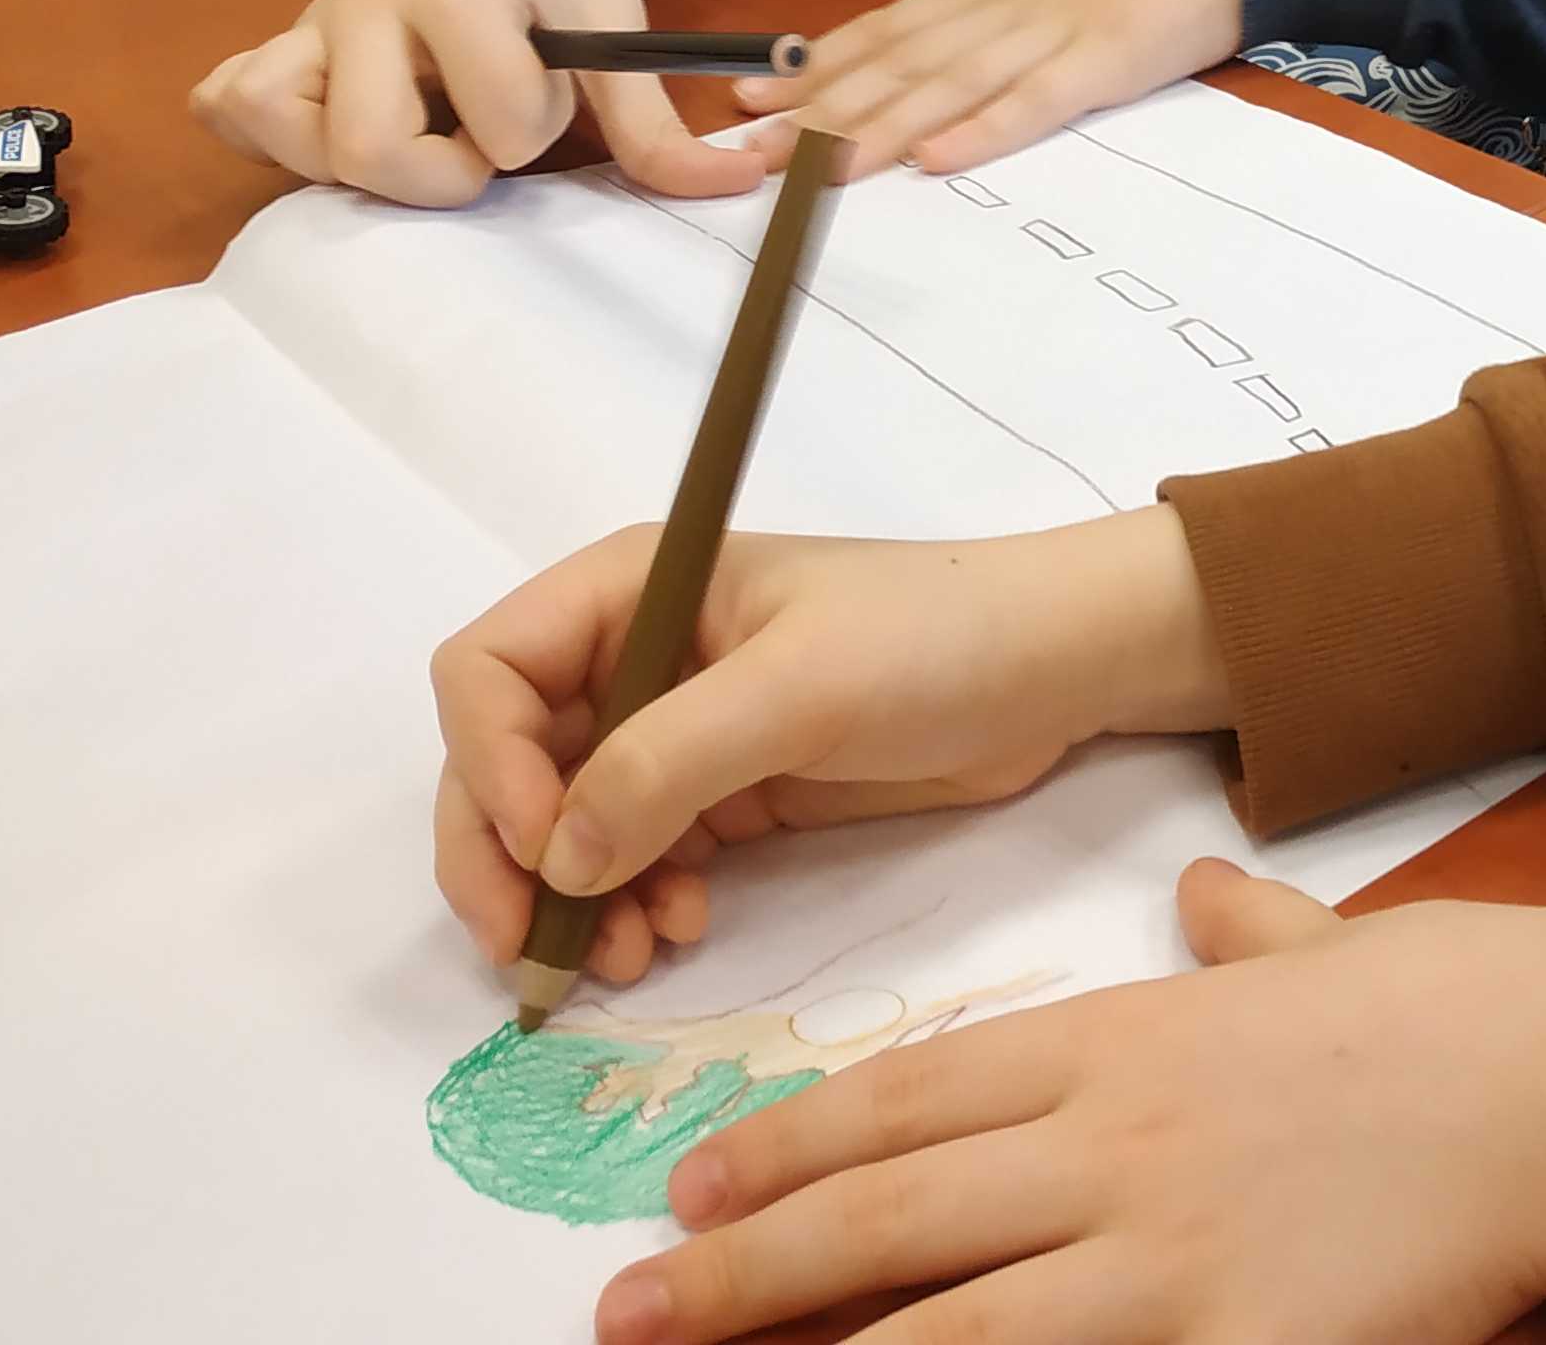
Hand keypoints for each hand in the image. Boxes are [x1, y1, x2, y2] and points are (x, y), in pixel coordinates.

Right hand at [191, 0, 761, 207]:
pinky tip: (328, 128)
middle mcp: (365, 6)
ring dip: (342, 160)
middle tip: (473, 142)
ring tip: (405, 136)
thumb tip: (735, 189)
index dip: (534, 128)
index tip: (549, 90)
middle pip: (364, 147)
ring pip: (271, 122)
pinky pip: (225, 101)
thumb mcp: (619, 20)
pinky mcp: (282, 44)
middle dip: (435, 172)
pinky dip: (265, 132)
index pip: (495, 124)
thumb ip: (653, 120)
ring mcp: (312, 26)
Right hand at [431, 511, 1234, 988]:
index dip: (490, 765)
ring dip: (573, 900)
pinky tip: (676, 931)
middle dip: (508, 859)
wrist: (1058, 671)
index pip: (486, 672)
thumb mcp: (799, 689)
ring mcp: (676, 730)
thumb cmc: (935, 640)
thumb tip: (558, 858)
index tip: (545, 847)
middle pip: (504, 762)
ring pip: (563, 828)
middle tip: (537, 953)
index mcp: (631, 589)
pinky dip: (631, 903)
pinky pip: (633, 858)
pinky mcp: (724, 793)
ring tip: (630, 956)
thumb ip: (665, 765)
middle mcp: (633, 656)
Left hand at [596, 863, 1545, 1344]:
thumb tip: (1205, 893)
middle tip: (628, 1308)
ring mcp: (1162, 1257)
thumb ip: (1245, 935)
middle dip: (739, 1268)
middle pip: (885, 1215)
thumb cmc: (1455, 1009)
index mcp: (1125, 1041)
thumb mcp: (1324, 948)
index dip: (786, 1144)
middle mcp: (1113, 1147)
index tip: (693, 1184)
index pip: (911, 1095)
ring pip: (940, 1325)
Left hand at [734, 0, 1244, 180]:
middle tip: (746, 155)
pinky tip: (937, 161)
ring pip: (946, 85)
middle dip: (817, 112)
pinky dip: (983, 131)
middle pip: (894, 64)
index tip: (744, 104)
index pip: (880, 33)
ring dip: (875, 127)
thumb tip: (930, 88)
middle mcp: (1001, 13)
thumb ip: (994, 36)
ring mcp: (1051, 35)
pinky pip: (1036, 101)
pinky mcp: (1105, 62)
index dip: (811, 70)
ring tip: (813, 169)